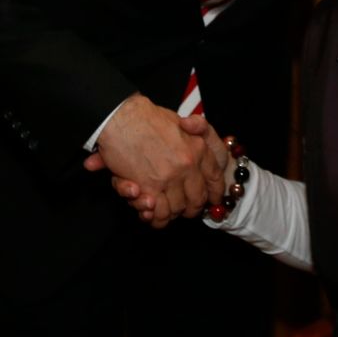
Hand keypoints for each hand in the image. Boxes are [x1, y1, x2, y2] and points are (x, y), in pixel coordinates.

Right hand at [81, 95, 224, 225]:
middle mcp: (188, 165)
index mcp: (198, 148)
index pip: (215, 178)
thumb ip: (196, 132)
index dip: (215, 193)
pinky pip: (158, 213)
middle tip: (183, 209)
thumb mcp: (180, 122)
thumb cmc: (148, 118)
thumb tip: (200, 144)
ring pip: (177, 209)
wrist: (122, 119)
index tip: (212, 199)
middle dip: (191, 208)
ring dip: (170, 214)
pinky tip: (150, 214)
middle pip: (197, 199)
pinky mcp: (149, 188)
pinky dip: (154, 218)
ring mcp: (169, 178)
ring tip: (161, 211)